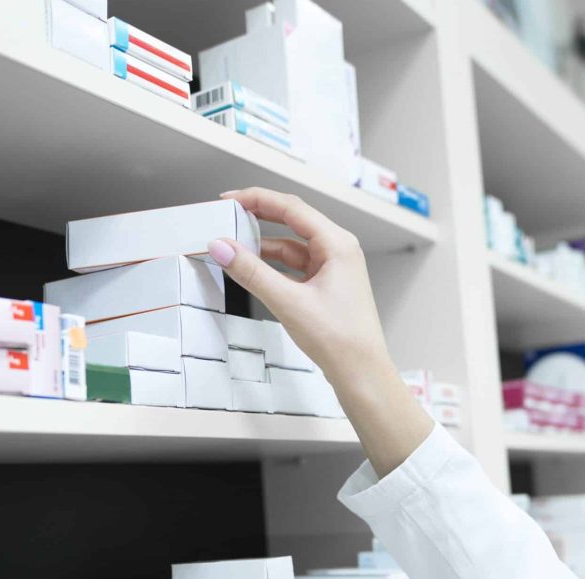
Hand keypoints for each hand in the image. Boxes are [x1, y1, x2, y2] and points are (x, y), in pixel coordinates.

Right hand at [208, 187, 432, 476]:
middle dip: (259, 215)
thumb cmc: (340, 339)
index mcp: (337, 244)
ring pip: (292, 244)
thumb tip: (223, 247)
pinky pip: (295, 263)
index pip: (292, 208)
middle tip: (229, 213)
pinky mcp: (326, 284)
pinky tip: (254, 266)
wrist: (361, 373)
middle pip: (293, 220)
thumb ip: (251, 272)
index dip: (257, 199)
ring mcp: (334, 267)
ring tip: (234, 242)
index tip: (230, 200)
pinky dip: (273, 262)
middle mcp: (339, 250)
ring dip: (264, 242)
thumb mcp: (288, 301)